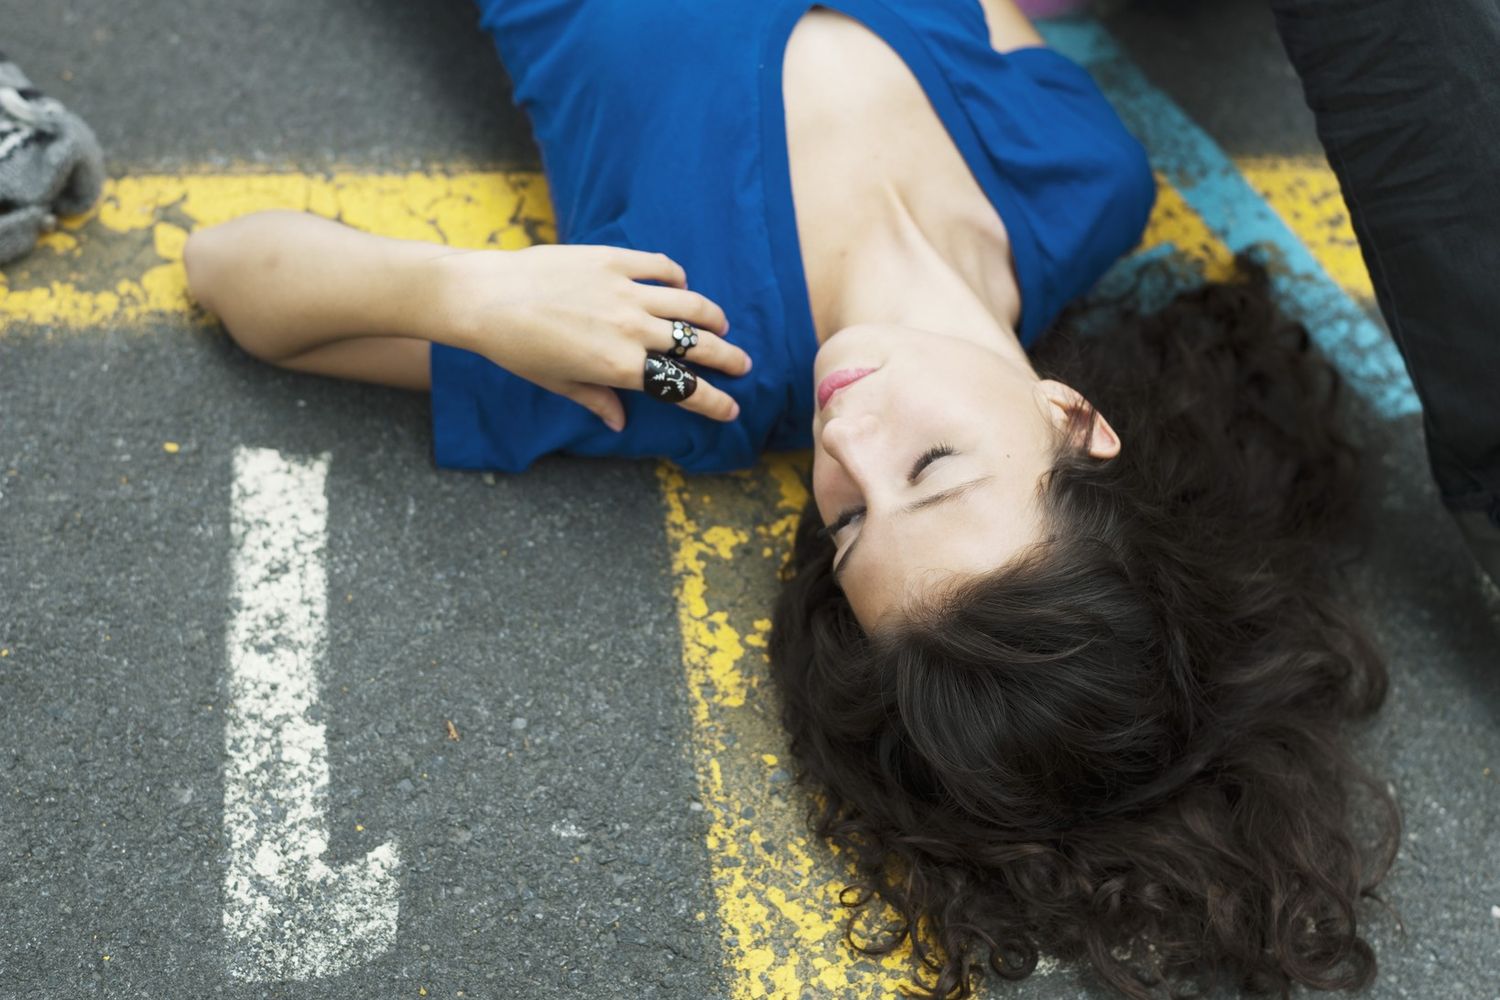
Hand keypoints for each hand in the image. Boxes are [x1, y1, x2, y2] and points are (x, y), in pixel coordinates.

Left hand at [434, 243, 751, 430]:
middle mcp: (631, 330)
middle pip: (697, 346)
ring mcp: (626, 291)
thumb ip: (596, 400)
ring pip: (690, 305)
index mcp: (619, 367)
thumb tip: (619, 422)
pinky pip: (662, 268)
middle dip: (728, 359)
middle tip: (743, 364)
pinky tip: (680, 286)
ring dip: (713, 318)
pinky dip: (678, 278)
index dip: (713, 401)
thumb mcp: (557, 383)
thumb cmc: (515, 348)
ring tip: (721, 325)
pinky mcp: (614, 260)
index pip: (682, 388)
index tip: (731, 408)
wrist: (485, 297)